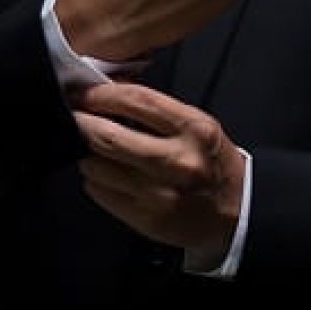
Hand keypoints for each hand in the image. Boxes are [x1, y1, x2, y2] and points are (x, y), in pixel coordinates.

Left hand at [73, 83, 245, 265]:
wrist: (235, 209)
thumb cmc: (210, 160)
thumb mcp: (196, 125)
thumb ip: (156, 109)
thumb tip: (109, 91)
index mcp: (193, 130)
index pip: (137, 101)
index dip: (103, 94)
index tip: (87, 94)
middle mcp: (176, 161)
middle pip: (107, 137)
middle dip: (81, 123)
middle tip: (75, 116)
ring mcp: (158, 193)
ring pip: (96, 166)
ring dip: (87, 153)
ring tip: (94, 148)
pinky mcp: (145, 218)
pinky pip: (99, 192)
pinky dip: (94, 179)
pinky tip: (107, 174)